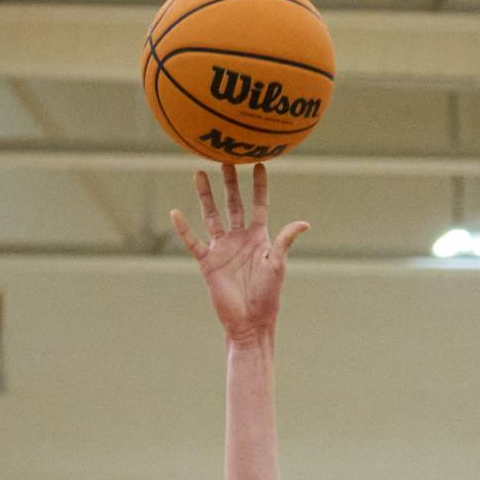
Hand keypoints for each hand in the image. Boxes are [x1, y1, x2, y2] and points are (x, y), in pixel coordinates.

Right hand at [169, 163, 308, 341]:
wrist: (250, 322)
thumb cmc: (268, 297)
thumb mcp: (277, 265)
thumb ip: (285, 241)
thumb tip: (304, 223)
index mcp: (259, 238)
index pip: (259, 205)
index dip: (259, 186)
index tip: (259, 163)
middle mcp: (240, 239)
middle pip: (233, 203)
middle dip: (230, 181)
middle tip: (224, 158)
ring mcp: (223, 249)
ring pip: (212, 215)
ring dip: (206, 195)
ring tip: (199, 173)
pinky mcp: (208, 262)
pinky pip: (193, 241)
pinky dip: (184, 228)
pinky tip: (175, 212)